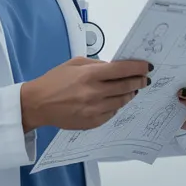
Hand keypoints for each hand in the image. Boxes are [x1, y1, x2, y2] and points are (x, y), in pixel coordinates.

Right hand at [22, 57, 151, 130]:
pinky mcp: (92, 122)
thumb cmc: (55, 80)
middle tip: (144, 79)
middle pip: (126, 87)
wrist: (38, 104)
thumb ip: (97, 64)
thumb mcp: (74, 63)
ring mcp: (94, 110)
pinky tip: (115, 101)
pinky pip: (112, 113)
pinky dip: (116, 106)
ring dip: (130, 94)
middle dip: (138, 82)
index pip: (122, 70)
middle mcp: (94, 93)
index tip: (148, 67)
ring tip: (132, 90)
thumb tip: (116, 67)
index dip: (138, 68)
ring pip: (121, 101)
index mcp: (89, 75)